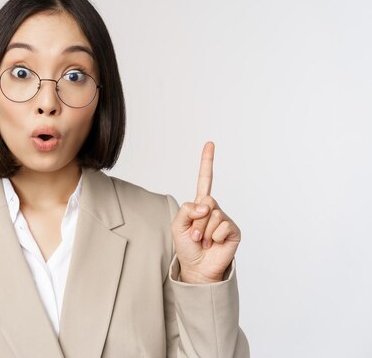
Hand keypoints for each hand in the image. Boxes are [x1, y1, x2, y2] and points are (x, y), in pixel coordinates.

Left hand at [171, 142, 241, 283]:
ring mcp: (224, 219)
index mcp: (200, 204)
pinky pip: (222, 226)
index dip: (207, 162)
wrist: (197, 268)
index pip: (205, 180)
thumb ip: (186, 210)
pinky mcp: (233, 230)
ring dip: (203, 231)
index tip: (210, 144)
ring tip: (203, 242)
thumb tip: (206, 205)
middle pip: (205, 201)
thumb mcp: (177, 225)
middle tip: (195, 235)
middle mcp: (214, 209)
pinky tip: (214, 244)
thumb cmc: (187, 247)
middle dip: (196, 220)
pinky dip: (214, 237)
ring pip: (212, 215)